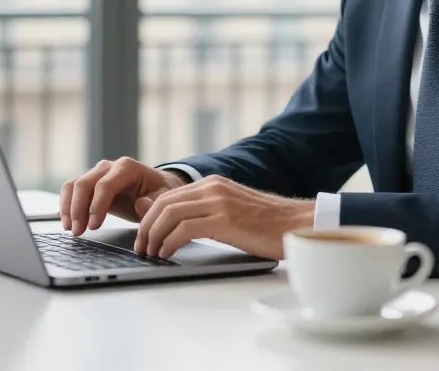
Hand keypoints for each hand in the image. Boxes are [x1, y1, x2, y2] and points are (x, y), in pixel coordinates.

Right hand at [59, 157, 188, 234]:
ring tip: (71, 229)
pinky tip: (65, 221)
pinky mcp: (90, 184)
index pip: (105, 185)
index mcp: (127, 168)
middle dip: (79, 209)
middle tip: (78, 232)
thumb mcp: (163, 198)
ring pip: (74, 185)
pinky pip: (71, 190)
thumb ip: (154, 202)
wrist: (155, 188)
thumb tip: (140, 204)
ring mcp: (97, 173)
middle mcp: (109, 167)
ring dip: (68, 208)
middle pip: (85, 184)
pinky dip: (65, 204)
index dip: (97, 206)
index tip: (94, 226)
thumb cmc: (159, 193)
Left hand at [133, 175, 314, 259]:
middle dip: (146, 226)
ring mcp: (219, 201)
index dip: (149, 216)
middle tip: (141, 247)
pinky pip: (184, 229)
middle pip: (163, 202)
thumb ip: (201, 211)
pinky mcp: (225, 219)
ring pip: (169, 213)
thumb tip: (167, 218)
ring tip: (150, 253)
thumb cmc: (266, 224)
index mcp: (212, 183)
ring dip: (154, 236)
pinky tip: (167, 254)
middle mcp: (213, 187)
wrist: (297, 225)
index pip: (168, 195)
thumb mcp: (229, 212)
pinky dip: (169, 243)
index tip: (144, 236)